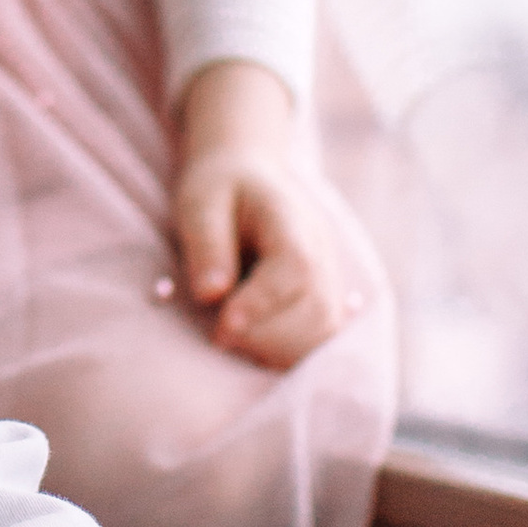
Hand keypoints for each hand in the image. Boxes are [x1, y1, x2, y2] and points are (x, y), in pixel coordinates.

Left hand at [172, 58, 356, 369]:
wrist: (247, 173)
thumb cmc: (219, 187)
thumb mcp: (199, 202)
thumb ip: (206, 244)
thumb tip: (211, 296)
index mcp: (292, 220)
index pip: (295, 268)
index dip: (262, 304)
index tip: (223, 328)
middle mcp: (322, 253)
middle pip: (316, 308)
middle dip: (266, 335)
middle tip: (218, 335)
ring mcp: (328, 278)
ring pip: (324, 332)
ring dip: (278, 349)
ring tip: (233, 339)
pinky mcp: (322, 300)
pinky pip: (319, 339)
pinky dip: (288, 353)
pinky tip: (252, 345)